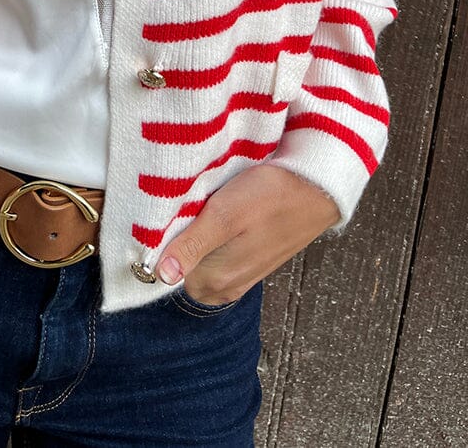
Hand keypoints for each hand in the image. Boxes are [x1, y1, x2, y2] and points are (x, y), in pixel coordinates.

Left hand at [155, 164, 340, 303]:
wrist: (314, 190)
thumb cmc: (270, 198)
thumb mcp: (224, 216)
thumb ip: (191, 246)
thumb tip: (162, 274)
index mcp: (215, 282)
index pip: (165, 270)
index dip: (164, 241)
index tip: (172, 217)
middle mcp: (225, 286)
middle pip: (182, 265)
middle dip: (181, 239)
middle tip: (192, 208)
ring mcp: (239, 276)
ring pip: (200, 258)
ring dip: (199, 235)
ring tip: (209, 208)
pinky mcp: (250, 262)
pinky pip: (218, 253)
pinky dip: (215, 235)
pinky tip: (223, 213)